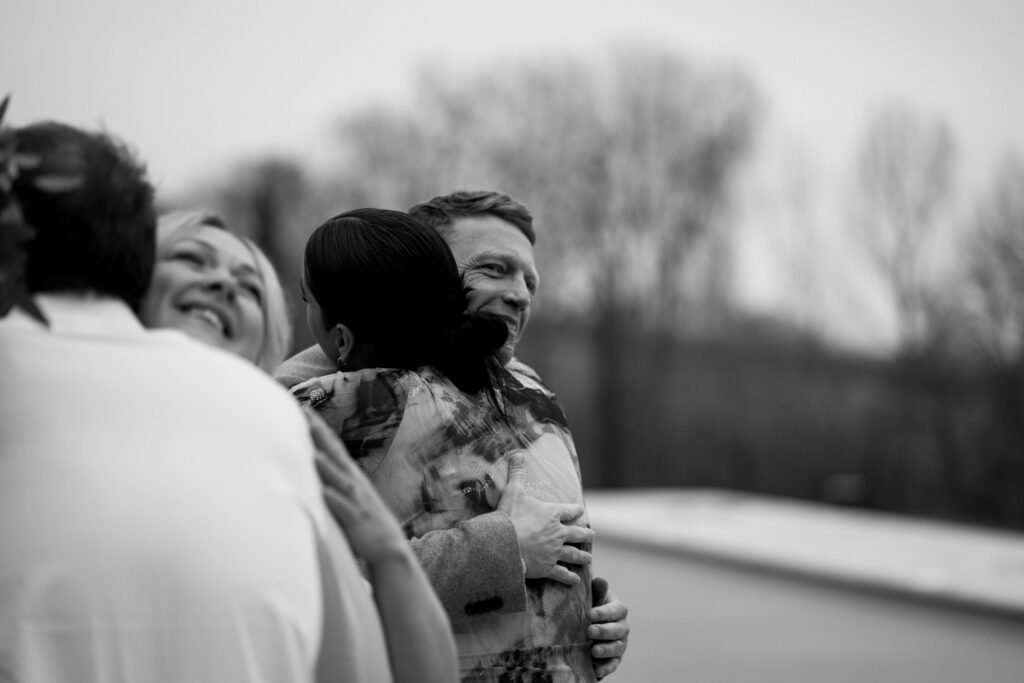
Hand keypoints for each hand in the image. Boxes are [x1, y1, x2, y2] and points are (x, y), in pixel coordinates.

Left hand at [307, 410, 408, 565]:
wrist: (388, 545)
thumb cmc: (363, 519)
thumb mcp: (348, 495)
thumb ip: (333, 480)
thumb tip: (314, 465)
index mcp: (350, 476)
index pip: (332, 446)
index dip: (319, 428)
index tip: (303, 409)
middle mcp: (353, 483)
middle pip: (335, 455)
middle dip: (320, 436)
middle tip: (305, 416)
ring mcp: (356, 500)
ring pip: (339, 480)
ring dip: (327, 467)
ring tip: (313, 454)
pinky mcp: (356, 519)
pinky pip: (345, 509)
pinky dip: (335, 499)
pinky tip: (324, 492)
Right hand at [498, 452, 594, 585]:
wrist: (504, 544)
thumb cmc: (509, 517)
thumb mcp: (513, 491)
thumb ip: (517, 473)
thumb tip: (518, 453)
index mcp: (552, 514)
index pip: (569, 511)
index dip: (575, 511)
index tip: (581, 511)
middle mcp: (558, 533)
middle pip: (577, 534)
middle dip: (585, 535)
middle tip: (592, 536)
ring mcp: (555, 552)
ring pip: (573, 554)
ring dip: (582, 556)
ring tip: (589, 558)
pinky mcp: (548, 568)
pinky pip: (562, 574)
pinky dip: (569, 578)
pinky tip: (575, 580)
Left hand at [588, 577, 628, 679]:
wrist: (587, 624)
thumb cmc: (591, 606)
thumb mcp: (593, 596)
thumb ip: (597, 589)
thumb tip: (600, 580)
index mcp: (618, 609)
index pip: (615, 610)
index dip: (603, 612)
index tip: (589, 614)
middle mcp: (622, 627)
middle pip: (617, 630)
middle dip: (603, 631)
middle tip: (589, 631)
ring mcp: (620, 644)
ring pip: (617, 648)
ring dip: (606, 650)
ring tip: (593, 651)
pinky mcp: (615, 659)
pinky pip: (614, 664)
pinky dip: (606, 668)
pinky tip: (596, 670)